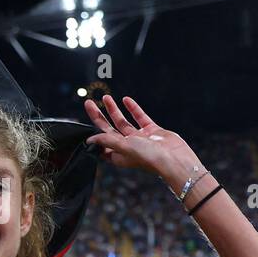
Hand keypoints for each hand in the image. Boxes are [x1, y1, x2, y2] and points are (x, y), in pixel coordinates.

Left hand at [84, 95, 201, 183]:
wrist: (175, 159)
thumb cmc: (148, 157)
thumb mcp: (123, 147)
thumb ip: (106, 141)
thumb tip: (89, 139)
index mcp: (118, 154)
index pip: (100, 143)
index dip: (92, 134)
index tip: (83, 124)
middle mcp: (127, 146)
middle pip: (108, 129)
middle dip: (99, 116)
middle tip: (89, 102)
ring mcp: (140, 138)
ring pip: (123, 122)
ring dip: (114, 110)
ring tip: (106, 98)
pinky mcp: (152, 131)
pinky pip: (140, 117)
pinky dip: (133, 108)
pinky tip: (126, 99)